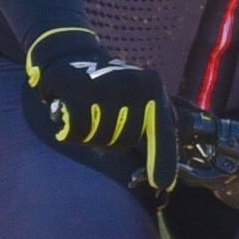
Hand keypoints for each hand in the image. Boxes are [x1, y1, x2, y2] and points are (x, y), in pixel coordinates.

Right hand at [22, 30, 174, 191]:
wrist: (70, 54)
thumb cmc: (108, 87)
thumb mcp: (140, 99)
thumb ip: (156, 126)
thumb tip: (169, 172)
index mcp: (153, 87)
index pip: (162, 130)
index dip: (163, 159)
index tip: (163, 184)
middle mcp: (134, 83)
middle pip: (124, 142)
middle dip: (110, 139)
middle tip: (100, 118)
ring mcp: (106, 83)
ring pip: (100, 138)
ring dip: (89, 134)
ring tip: (86, 112)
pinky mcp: (77, 87)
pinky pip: (77, 131)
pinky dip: (70, 130)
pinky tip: (68, 114)